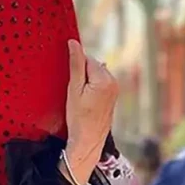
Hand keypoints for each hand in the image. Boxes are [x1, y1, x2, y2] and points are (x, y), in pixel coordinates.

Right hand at [64, 40, 118, 183]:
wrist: (88, 141)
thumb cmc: (78, 119)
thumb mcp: (73, 90)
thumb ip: (75, 64)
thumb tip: (74, 43)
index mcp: (104, 79)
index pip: (88, 59)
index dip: (76, 67)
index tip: (70, 81)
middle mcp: (113, 82)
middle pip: (93, 65)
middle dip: (82, 73)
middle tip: (74, 92)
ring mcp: (115, 89)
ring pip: (96, 74)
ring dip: (86, 80)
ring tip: (80, 98)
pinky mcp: (113, 96)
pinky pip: (100, 83)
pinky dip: (91, 87)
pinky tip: (85, 101)